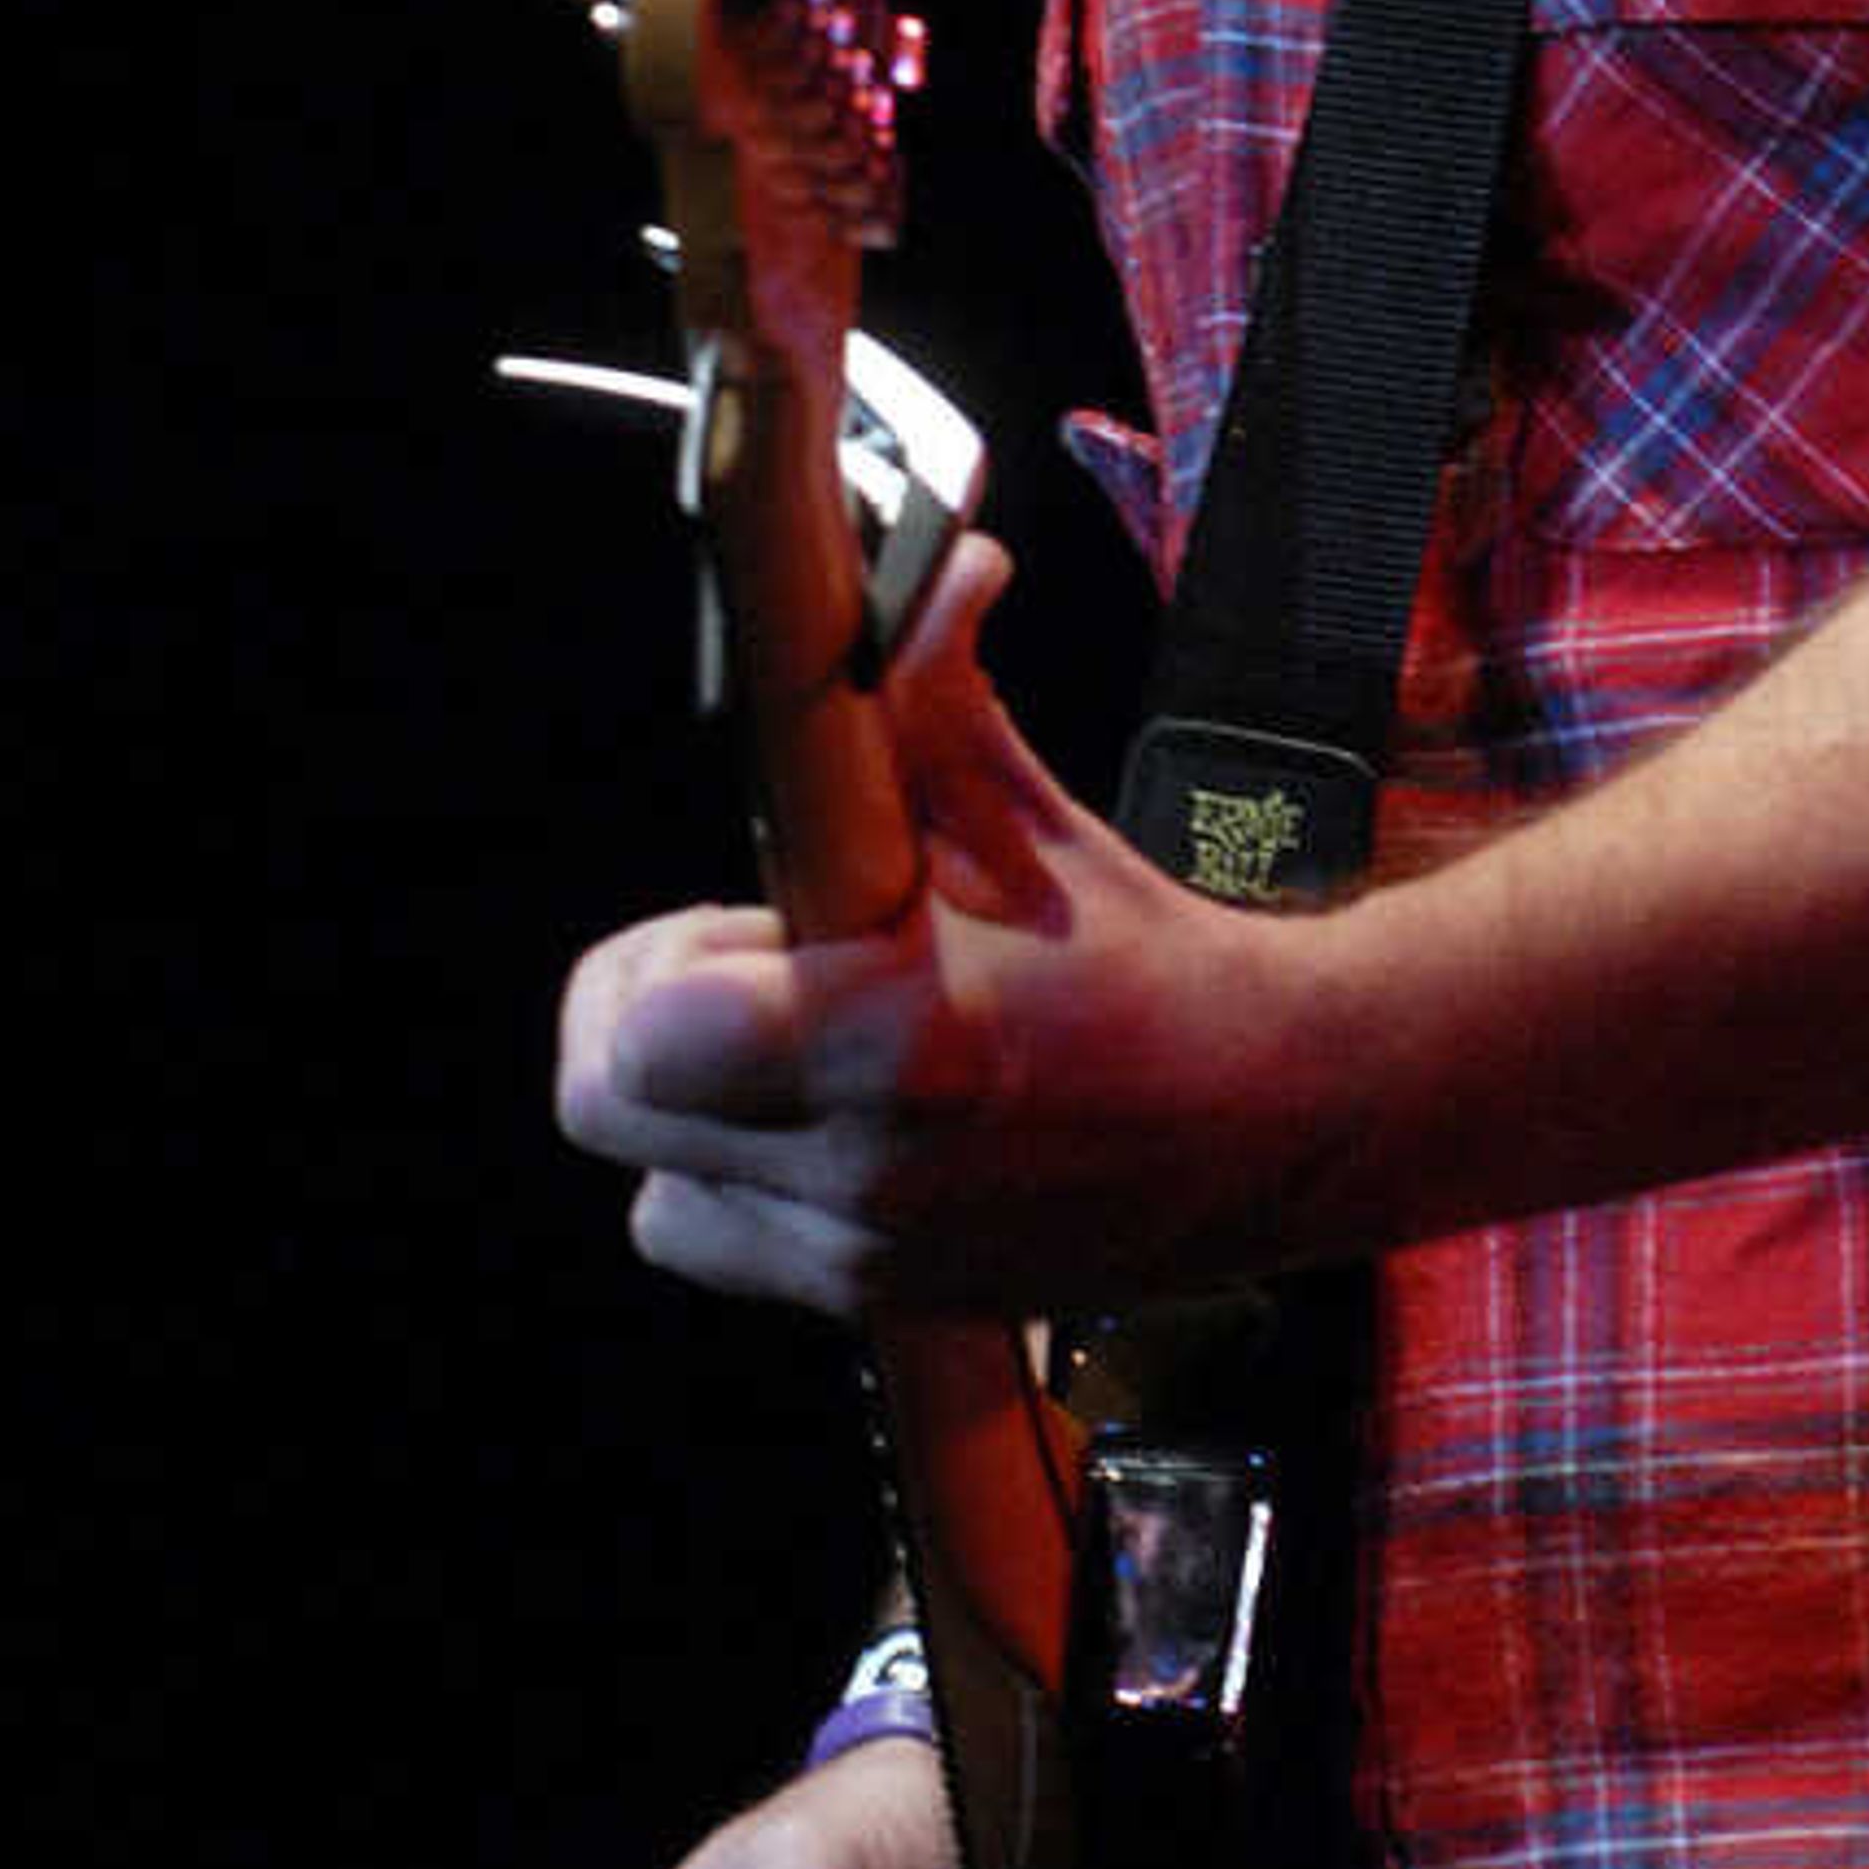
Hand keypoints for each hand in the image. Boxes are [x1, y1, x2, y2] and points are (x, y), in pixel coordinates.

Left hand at [555, 539, 1309, 1317]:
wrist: (1268, 1121)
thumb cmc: (1144, 963)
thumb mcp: (1028, 816)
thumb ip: (935, 688)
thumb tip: (932, 564)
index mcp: (896, 1043)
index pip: (648, 1030)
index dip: (661, 956)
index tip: (742, 912)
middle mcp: (861, 1174)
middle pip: (601, 1104)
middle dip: (643, 1017)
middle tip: (748, 961)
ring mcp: (860, 1257)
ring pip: (650, 1183)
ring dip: (687, 1107)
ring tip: (794, 1041)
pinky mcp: (869, 1304)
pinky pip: (716, 1237)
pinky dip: (736, 1178)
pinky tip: (827, 1112)